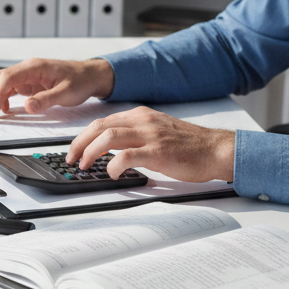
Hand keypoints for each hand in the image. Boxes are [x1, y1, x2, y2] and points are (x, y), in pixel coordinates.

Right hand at [0, 58, 115, 119]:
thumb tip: (27, 106)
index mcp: (34, 67)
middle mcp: (27, 68)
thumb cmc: (80, 81)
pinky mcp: (28, 82)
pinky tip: (4, 110)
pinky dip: (2, 99)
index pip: (7, 77)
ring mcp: (26, 75)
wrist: (89, 76)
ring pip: (1, 83)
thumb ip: (46, 100)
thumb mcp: (66, 93)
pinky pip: (9, 88)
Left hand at [67, 106, 235, 182]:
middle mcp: (143, 121)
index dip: (83, 136)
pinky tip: (111, 173)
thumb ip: (135, 134)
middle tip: (71, 158)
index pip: (102, 121)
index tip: (75, 149)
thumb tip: (109, 148)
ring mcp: (150, 135)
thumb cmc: (189, 145)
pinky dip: (112, 165)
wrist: (217, 149)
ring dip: (90, 152)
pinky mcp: (158, 152)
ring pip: (108, 137)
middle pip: (99, 126)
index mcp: (140, 115)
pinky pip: (126, 156)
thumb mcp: (157, 131)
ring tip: (85, 165)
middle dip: (79, 143)